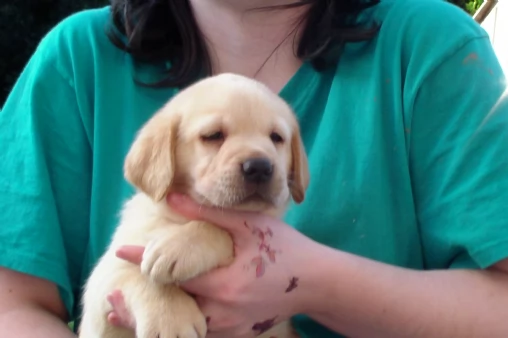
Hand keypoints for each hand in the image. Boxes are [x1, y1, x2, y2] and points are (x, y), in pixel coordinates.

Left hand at [108, 192, 325, 337]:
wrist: (317, 282)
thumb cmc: (284, 249)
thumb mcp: (249, 226)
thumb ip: (209, 215)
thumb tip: (173, 197)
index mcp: (223, 283)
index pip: (172, 273)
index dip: (143, 261)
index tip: (119, 253)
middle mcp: (223, 311)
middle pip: (171, 311)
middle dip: (142, 304)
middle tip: (112, 297)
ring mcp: (231, 328)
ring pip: (186, 329)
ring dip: (161, 320)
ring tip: (130, 315)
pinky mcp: (239, 335)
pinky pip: (205, 334)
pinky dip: (185, 328)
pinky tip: (172, 320)